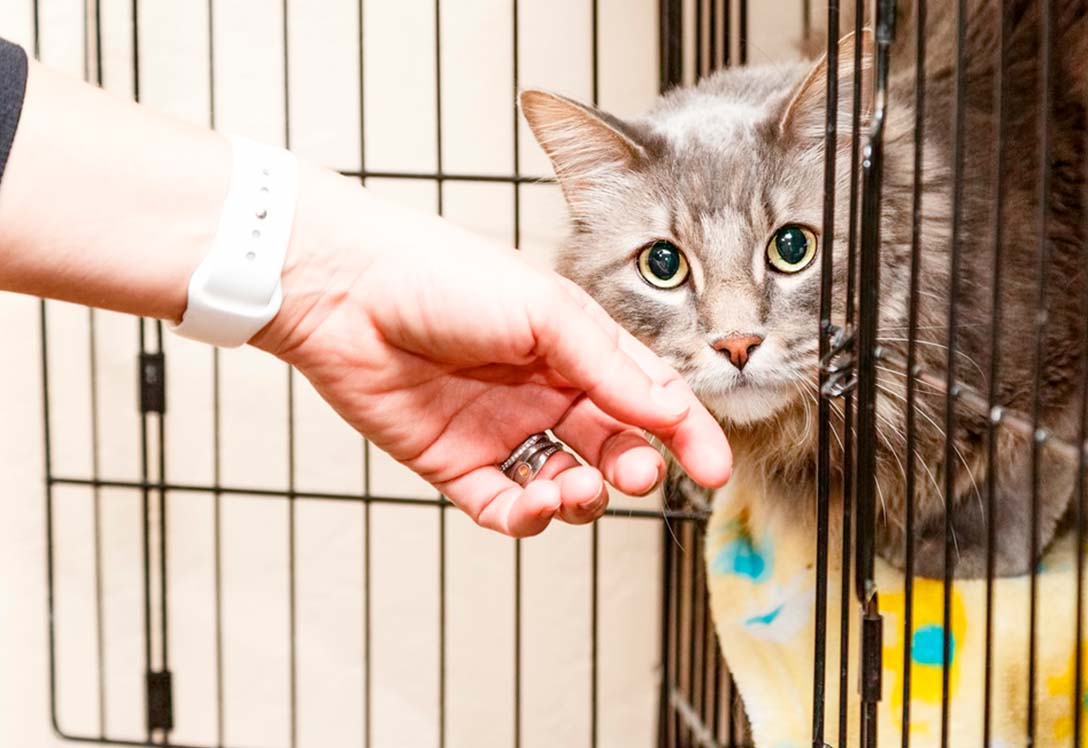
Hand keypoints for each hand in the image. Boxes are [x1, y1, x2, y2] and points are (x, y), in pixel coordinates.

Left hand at [254, 174, 731, 536]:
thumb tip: (671, 412)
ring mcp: (501, 430)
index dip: (684, 433)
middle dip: (632, 468)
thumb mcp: (546, 310)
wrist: (344, 290)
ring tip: (575, 488)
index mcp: (574, 346)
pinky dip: (530, 516)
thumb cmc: (444, 276)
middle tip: (635, 474)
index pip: (646, 396)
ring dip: (583, 497)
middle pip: (610, 446)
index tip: (713, 469)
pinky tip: (536, 503)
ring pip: (565, 483)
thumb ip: (609, 365)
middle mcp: (544, 390)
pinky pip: (505, 506)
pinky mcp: (455, 463)